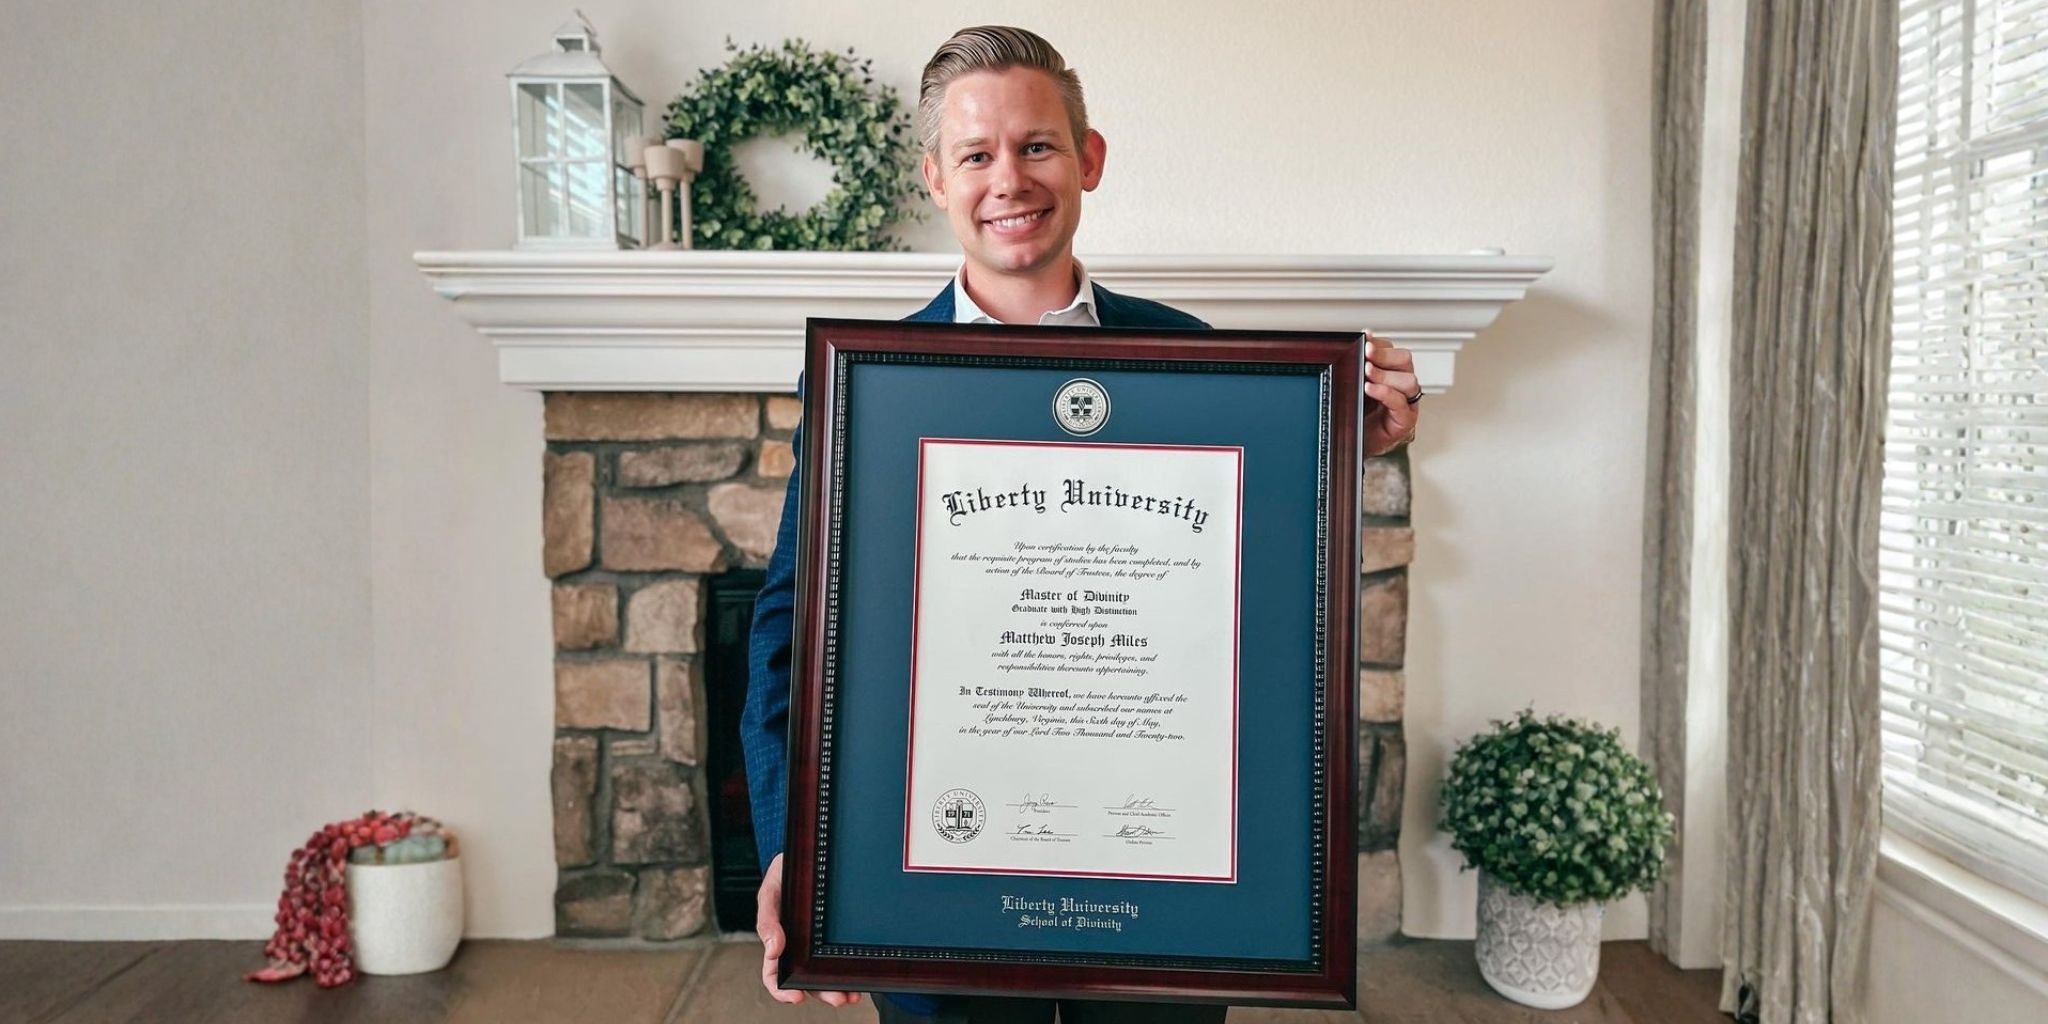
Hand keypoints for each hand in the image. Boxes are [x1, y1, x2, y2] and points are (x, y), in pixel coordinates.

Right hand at [757, 853, 860, 1006]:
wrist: (810, 852)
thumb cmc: (785, 872)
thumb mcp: (771, 890)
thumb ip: (768, 919)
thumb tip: (772, 950)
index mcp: (778, 940)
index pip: (774, 974)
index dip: (782, 990)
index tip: (796, 997)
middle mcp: (798, 946)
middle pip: (806, 980)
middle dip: (822, 993)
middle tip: (839, 998)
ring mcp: (818, 942)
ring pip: (826, 974)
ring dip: (838, 987)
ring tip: (852, 994)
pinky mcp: (837, 934)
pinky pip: (842, 956)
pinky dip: (851, 970)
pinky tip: (861, 977)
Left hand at [1362, 332, 1420, 455]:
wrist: (1352, 446)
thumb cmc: (1355, 415)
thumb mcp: (1352, 387)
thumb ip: (1354, 368)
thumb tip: (1347, 346)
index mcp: (1391, 373)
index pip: (1393, 350)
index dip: (1380, 343)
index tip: (1365, 338)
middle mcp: (1402, 385)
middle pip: (1405, 360)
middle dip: (1384, 355)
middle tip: (1367, 354)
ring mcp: (1406, 403)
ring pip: (1409, 380)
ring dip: (1385, 375)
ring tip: (1367, 373)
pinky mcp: (1404, 421)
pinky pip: (1401, 403)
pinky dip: (1386, 393)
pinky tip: (1370, 388)